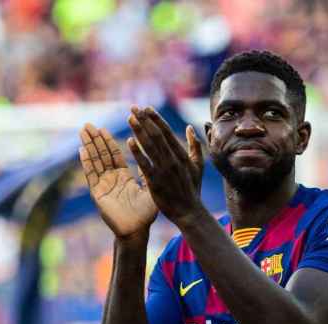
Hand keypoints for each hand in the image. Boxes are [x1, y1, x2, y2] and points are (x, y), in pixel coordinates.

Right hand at [79, 123, 158, 239]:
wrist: (137, 231)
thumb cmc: (146, 214)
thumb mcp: (150, 189)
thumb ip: (148, 173)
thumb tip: (152, 155)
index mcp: (124, 177)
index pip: (114, 155)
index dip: (108, 142)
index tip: (103, 128)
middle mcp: (111, 179)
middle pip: (102, 155)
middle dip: (95, 140)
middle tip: (88, 125)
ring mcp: (103, 185)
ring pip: (95, 162)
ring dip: (89, 146)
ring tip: (83, 131)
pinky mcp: (98, 193)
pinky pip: (91, 175)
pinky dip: (87, 162)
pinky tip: (82, 149)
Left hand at [126, 107, 205, 226]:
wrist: (189, 212)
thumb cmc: (192, 189)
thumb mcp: (198, 166)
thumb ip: (195, 146)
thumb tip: (190, 128)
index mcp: (182, 155)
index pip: (167, 132)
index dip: (156, 119)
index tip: (146, 108)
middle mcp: (173, 160)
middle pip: (157, 135)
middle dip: (145, 120)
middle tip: (134, 107)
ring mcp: (164, 170)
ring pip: (150, 146)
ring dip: (139, 130)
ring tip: (130, 118)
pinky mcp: (156, 181)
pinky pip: (145, 164)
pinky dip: (137, 152)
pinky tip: (129, 141)